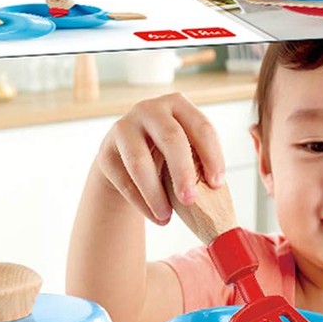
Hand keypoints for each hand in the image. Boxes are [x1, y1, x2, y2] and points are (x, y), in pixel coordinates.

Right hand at [95, 93, 225, 224]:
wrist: (125, 159)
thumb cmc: (165, 155)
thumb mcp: (185, 150)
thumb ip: (199, 162)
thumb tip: (214, 190)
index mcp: (178, 104)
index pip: (201, 127)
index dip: (212, 156)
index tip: (217, 185)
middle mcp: (149, 109)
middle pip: (171, 138)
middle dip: (183, 172)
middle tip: (190, 200)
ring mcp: (124, 128)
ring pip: (140, 162)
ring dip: (155, 194)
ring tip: (166, 217)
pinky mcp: (105, 153)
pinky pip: (124, 181)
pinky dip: (142, 203)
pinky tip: (156, 217)